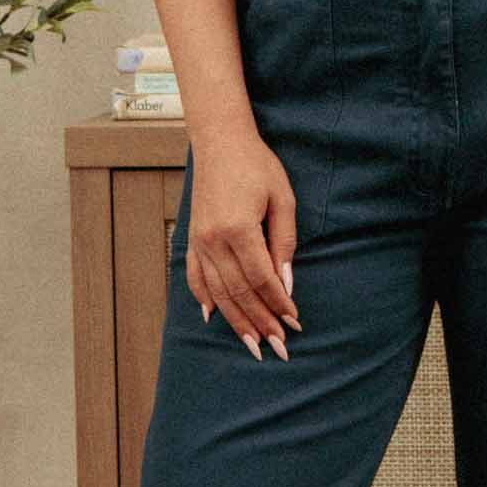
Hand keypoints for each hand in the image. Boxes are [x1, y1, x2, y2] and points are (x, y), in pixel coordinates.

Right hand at [186, 133, 303, 358]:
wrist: (220, 141)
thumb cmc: (256, 166)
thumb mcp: (282, 199)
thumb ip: (284, 242)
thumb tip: (286, 283)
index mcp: (238, 228)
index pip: (261, 278)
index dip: (278, 303)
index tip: (294, 321)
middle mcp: (213, 239)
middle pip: (238, 292)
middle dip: (261, 321)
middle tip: (279, 345)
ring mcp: (199, 241)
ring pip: (217, 292)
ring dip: (236, 321)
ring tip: (253, 344)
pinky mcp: (192, 238)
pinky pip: (196, 277)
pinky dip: (205, 299)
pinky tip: (215, 317)